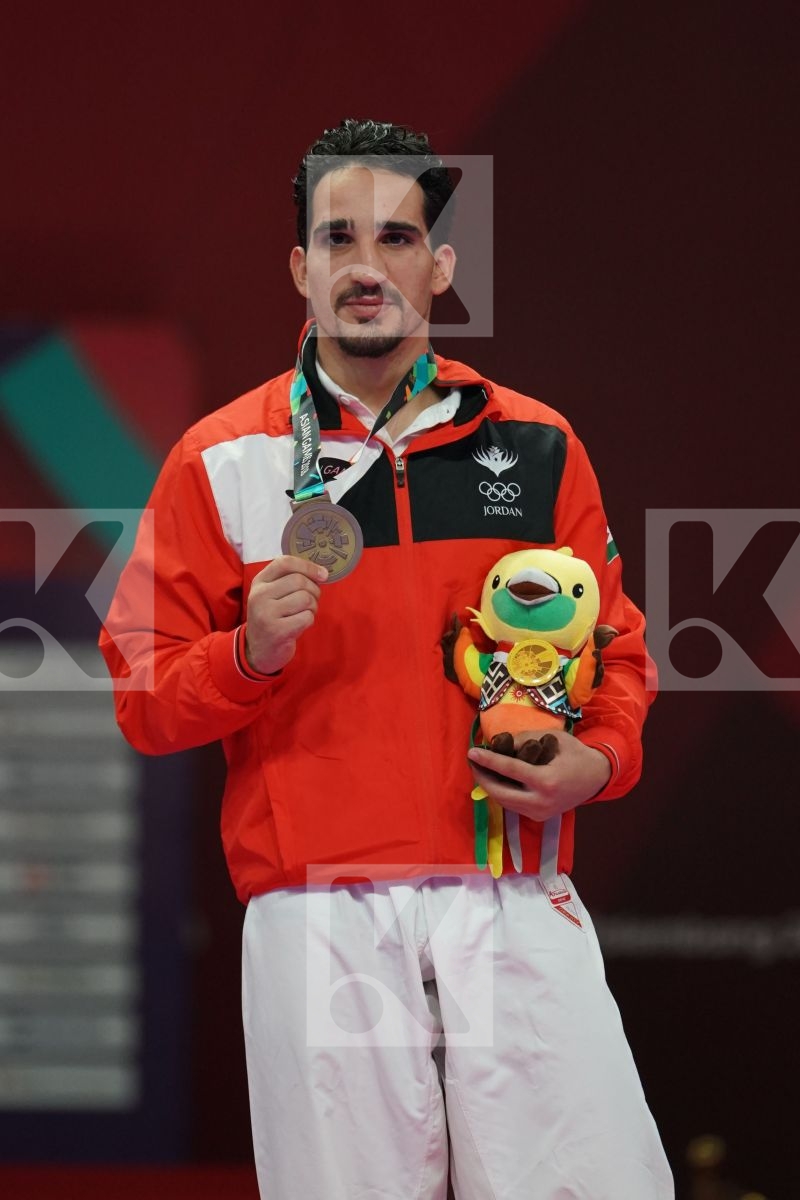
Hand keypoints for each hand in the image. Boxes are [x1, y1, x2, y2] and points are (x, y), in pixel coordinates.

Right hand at [244, 556, 326, 674]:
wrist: (259, 650)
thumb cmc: (272, 617)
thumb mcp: (272, 594)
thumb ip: (290, 579)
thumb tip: (322, 573)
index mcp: (259, 582)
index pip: (285, 562)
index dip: (308, 566)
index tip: (323, 575)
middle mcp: (259, 595)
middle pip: (299, 580)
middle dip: (314, 590)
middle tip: (312, 601)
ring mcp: (266, 613)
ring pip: (305, 599)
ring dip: (313, 606)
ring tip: (304, 613)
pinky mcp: (277, 631)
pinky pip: (307, 617)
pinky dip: (309, 620)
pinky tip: (299, 624)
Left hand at [466, 729, 611, 821]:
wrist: (597, 777)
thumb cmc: (576, 754)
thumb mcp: (553, 738)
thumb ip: (525, 739)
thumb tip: (499, 742)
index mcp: (546, 781)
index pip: (509, 770)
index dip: (488, 760)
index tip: (471, 752)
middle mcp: (541, 801)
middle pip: (500, 793)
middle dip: (482, 778)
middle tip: (472, 763)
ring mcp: (540, 813)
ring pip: (505, 803)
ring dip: (489, 787)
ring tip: (480, 769)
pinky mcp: (539, 817)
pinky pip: (514, 805)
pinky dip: (502, 793)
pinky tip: (495, 780)